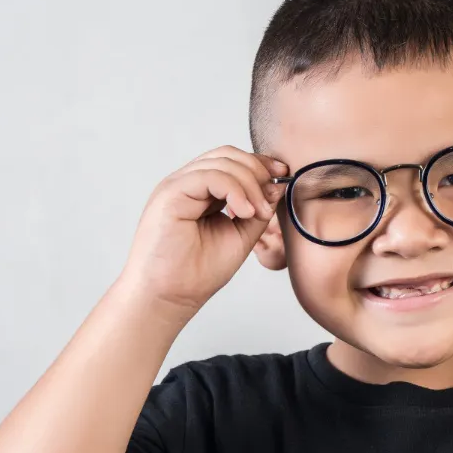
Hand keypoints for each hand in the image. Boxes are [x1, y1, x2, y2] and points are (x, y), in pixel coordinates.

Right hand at [118, 144, 287, 316]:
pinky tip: (244, 212)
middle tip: (269, 201)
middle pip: (228, 155)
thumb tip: (277, 185)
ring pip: (221, 162)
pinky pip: (209, 176)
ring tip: (258, 213)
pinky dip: (234, 190)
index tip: (283, 175)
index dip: (260, 164)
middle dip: (257, 171)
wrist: (169, 298)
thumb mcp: (240, 236)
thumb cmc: (197, 274)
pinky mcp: (170, 194)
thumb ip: (257, 210)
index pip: (232, 161)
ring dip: (249, 184)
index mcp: (200, 192)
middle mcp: (187, 184)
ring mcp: (176, 186)